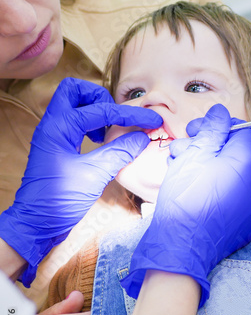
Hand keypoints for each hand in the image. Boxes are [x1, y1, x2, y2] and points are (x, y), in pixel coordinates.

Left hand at [0, 78, 161, 285]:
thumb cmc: (60, 200)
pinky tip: (102, 141)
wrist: (36, 223)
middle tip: (116, 115)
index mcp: (58, 128)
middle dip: (100, 96)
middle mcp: (53, 125)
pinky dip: (91, 124)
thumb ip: (119, 153)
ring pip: (73, 104)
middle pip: (74, 90)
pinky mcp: (57, 146)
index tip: (151, 120)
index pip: (99, 110)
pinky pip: (75, 122)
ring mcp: (53, 135)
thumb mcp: (94, 175)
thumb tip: (142, 137)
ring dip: (95, 109)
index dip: (129, 114)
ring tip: (110, 130)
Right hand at [121, 104, 250, 306]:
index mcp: (246, 162)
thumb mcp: (195, 154)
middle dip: (205, 147)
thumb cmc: (185, 197)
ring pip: (228, 174)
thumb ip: (212, 129)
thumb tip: (222, 113)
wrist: (181, 246)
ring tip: (179, 170)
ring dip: (204, 166)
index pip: (240, 131)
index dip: (215, 127)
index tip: (195, 131)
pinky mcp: (242, 222)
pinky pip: (229, 196)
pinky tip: (190, 191)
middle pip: (232, 153)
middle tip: (181, 150)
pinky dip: (212, 188)